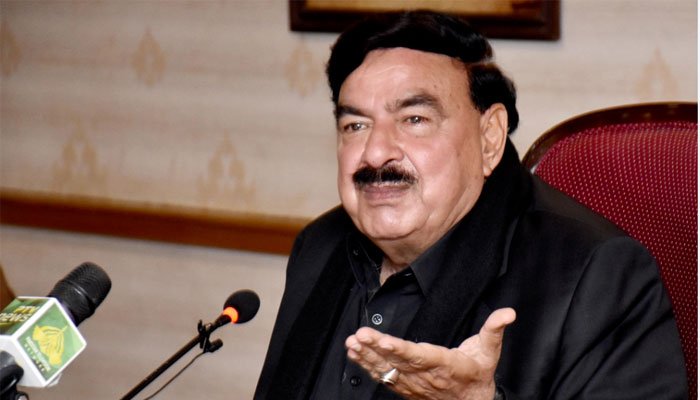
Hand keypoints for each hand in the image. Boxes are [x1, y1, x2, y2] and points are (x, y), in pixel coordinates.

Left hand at [345, 308, 515, 399]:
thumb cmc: (477, 376)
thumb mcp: (490, 352)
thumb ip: (494, 330)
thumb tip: (508, 313)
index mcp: (444, 364)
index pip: (420, 356)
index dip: (401, 349)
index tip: (384, 340)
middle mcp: (424, 375)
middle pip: (397, 361)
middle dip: (376, 348)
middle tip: (360, 336)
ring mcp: (412, 383)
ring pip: (386, 370)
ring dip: (367, 357)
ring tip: (352, 343)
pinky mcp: (404, 386)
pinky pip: (382, 376)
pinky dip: (366, 366)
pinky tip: (354, 354)